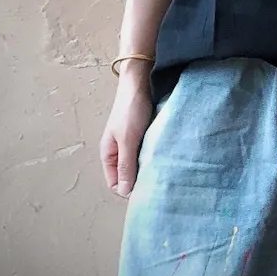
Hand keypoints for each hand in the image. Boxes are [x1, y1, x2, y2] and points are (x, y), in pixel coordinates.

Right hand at [99, 65, 154, 197]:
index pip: (116, 184)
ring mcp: (134, 143)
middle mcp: (120, 151)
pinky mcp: (147, 136)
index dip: (128, 191)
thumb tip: (125, 193)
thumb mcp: (127, 140)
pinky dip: (157, 157)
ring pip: (141, 165)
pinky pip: (151, 153)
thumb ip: (126, 165)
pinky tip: (168, 158)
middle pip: (129, 176)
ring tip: (165, 172)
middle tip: (159, 184)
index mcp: (109, 154)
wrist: (141, 82)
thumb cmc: (130, 109)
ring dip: (151, 169)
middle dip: (141, 182)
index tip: (146, 193)